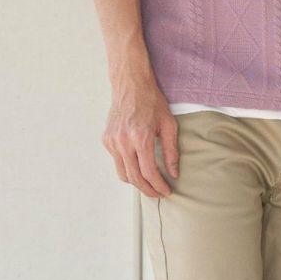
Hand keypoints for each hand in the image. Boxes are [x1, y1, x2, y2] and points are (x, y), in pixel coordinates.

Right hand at [102, 73, 179, 197]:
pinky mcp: (106, 140)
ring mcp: (112, 141)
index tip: (166, 191)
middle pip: (134, 178)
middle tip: (158, 194)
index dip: (158, 186)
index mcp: (141, 137)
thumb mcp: (168, 125)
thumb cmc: (152, 102)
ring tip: (149, 184)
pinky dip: (128, 169)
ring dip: (136, 183)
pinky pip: (117, 162)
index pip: (149, 172)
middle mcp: (123, 141)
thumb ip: (171, 152)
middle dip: (148, 190)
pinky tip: (138, 167)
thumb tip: (174, 173)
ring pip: (123, 173)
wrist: (131, 86)